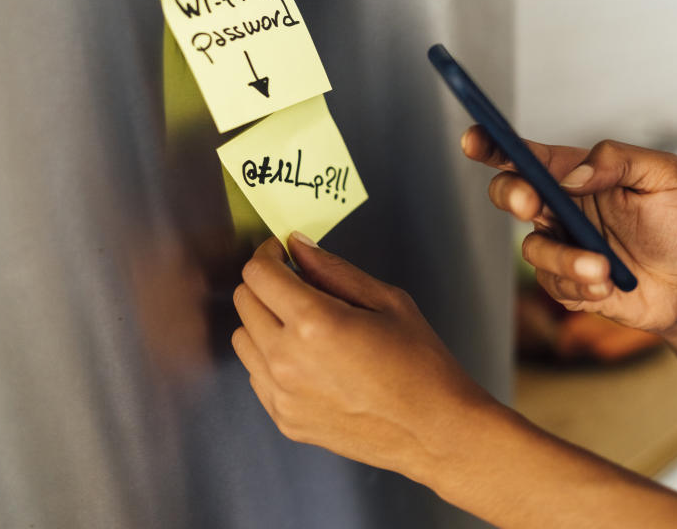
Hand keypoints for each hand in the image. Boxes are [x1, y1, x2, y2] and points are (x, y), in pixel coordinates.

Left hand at [231, 234, 495, 477]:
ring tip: (300, 323)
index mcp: (314, 323)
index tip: (282, 253)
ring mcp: (281, 394)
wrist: (433, 430)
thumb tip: (298, 246)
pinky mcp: (284, 419)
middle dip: (265, 283)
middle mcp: (287, 359)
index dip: (268, 255)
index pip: (258, 274)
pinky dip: (269, 357)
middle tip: (294, 283)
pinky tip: (306, 357)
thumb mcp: (387, 301)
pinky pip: (256, 375)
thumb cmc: (420, 363)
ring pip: (243, 338)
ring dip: (263, 320)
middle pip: (244, 302)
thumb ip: (335, 270)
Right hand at [462, 126, 676, 335]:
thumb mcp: (664, 177)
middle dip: (512, 195)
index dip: (492, 144)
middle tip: (533, 204)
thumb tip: (575, 174)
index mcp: (573, 173)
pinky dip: (582, 283)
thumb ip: (620, 159)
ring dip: (565, 258)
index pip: (525, 154)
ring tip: (603, 267)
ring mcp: (558, 245)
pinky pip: (553, 282)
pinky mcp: (563, 282)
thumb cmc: (676, 224)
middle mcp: (558, 207)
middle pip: (508, 193)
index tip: (473, 140)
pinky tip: (609, 284)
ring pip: (533, 247)